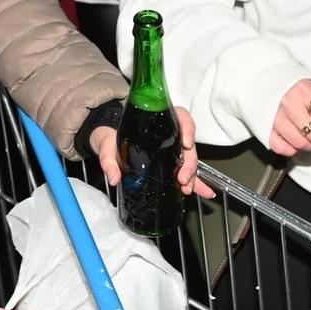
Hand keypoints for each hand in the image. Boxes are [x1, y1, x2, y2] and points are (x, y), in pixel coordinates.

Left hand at [88, 106, 214, 199]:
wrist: (106, 139)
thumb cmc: (109, 134)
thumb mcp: (106, 143)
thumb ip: (108, 159)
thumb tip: (114, 178)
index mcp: (156, 120)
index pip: (181, 117)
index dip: (187, 129)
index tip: (186, 144)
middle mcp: (167, 133)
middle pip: (188, 144)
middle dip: (189, 163)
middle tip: (182, 178)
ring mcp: (170, 149)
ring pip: (189, 159)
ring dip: (192, 175)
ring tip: (188, 189)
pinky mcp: (168, 163)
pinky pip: (186, 171)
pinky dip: (196, 182)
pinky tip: (205, 192)